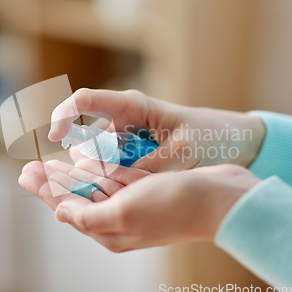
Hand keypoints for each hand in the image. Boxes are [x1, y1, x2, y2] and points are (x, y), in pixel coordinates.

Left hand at [19, 159, 259, 251]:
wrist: (220, 198)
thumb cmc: (175, 205)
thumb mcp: (126, 213)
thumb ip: (89, 216)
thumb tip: (60, 213)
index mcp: (111, 230)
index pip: (68, 207)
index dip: (45, 190)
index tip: (26, 173)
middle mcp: (120, 220)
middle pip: (77, 197)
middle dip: (53, 181)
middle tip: (30, 167)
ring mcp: (134, 205)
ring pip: (94, 187)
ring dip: (72, 174)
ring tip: (51, 163)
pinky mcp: (147, 190)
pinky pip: (115, 179)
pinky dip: (98, 170)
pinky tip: (86, 162)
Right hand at [48, 89, 264, 172]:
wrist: (236, 141)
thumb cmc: (212, 136)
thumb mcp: (183, 153)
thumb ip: (148, 167)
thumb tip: (114, 184)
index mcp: (134, 106)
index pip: (85, 100)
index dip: (63, 115)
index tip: (54, 137)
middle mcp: (124, 121)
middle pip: (87, 141)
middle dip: (90, 165)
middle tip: (119, 184)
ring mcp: (128, 140)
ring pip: (98, 161)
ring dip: (108, 179)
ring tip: (142, 186)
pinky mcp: (134, 156)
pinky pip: (114, 172)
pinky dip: (119, 184)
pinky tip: (141, 191)